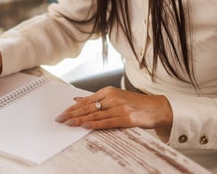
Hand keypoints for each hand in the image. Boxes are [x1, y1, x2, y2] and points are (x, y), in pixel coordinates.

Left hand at [55, 86, 172, 136]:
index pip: (86, 100)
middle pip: (88, 107)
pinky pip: (107, 122)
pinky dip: (94, 124)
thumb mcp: (115, 97)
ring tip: (68, 123)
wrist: (156, 108)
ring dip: (79, 120)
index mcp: (108, 91)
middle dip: (72, 114)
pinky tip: (85, 125)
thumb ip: (96, 99)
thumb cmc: (135, 103)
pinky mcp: (126, 118)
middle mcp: (112, 98)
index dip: (73, 108)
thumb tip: (77, 100)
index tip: (62, 113)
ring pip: (95, 114)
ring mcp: (119, 108)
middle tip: (60, 119)